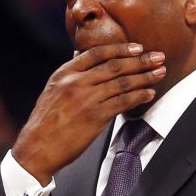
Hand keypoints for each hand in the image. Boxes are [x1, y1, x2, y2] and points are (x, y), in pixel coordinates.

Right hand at [11, 43, 165, 183]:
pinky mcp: (95, 116)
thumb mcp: (52, 90)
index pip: (97, 53)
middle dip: (140, 60)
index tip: (137, 47)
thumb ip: (69, 73)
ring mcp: (86, 99)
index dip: (120, 48)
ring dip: (145, 77)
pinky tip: (149, 93)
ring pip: (122, 83)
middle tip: (158, 56)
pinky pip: (123, 102)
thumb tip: (78, 54)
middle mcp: (76, 82)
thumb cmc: (45, 122)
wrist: (36, 148)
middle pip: (115, 65)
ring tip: (160, 73)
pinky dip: (138, 96)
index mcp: (64, 73)